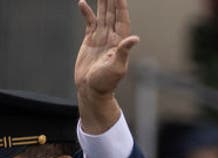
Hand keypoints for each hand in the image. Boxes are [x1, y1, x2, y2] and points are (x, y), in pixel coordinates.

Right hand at [73, 0, 138, 132]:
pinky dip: (86, 13)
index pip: (121, 18)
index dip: (120, 5)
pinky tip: (82, 3)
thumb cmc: (106, 82)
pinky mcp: (90, 41)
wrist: (91, 89)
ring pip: (102, 15)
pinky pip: (89, 22)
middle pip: (112, 13)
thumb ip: (124, 51)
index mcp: (119, 42)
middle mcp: (111, 37)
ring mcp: (100, 38)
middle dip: (111, 0)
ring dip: (101, 2)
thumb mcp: (117, 68)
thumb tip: (135, 39)